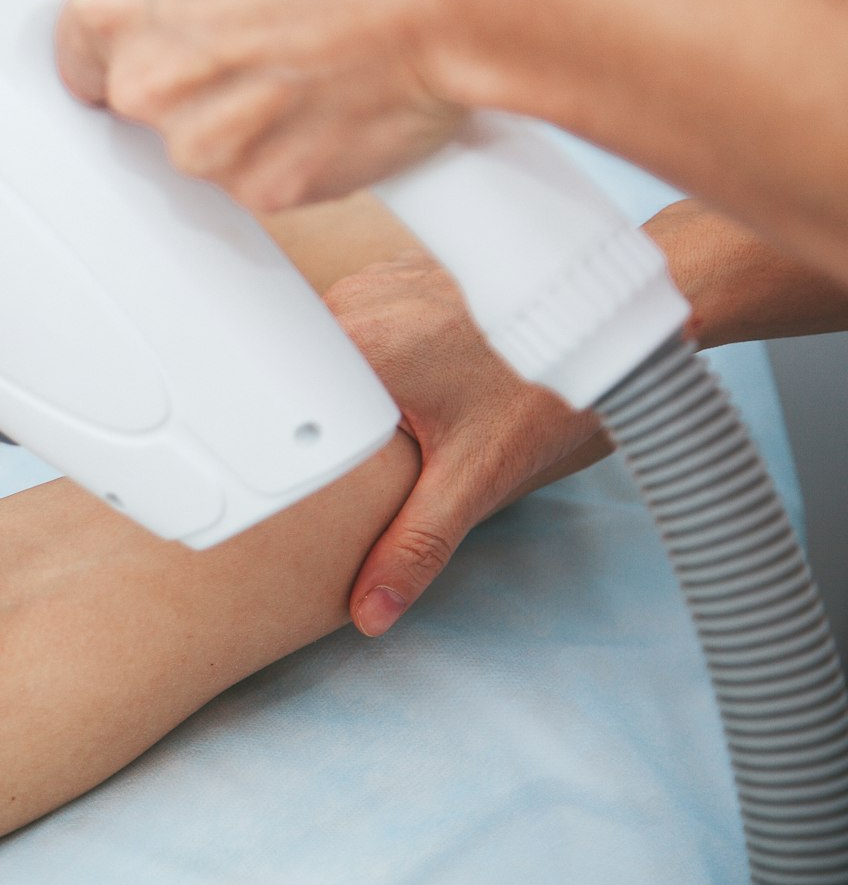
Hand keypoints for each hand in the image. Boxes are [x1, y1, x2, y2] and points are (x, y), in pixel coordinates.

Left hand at [56, 0, 533, 210]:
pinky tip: (338, 98)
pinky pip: (267, 175)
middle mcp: (149, 78)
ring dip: (245, 114)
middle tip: (261, 31)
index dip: (120, 35)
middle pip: (143, 94)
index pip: (76, 39)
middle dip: (194, 70)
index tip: (153, 34)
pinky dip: (298, 148)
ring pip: (206, 140)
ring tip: (314, 58)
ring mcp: (205, 144)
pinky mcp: (268, 189)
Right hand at [323, 249, 606, 635]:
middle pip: (302, 372)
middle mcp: (354, 303)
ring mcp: (374, 281)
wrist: (607, 325)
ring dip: (351, 381)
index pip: (278, 397)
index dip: (286, 440)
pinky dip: (377, 351)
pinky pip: (361, 318)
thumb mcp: (475, 478)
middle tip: (372, 444)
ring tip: (399, 410)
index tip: (301, 471)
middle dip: (325, 415)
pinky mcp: (396, 274)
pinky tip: (419, 372)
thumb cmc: (548, 390)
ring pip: (330, 346)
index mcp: (356, 348)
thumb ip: (414, 544)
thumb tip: (370, 610)